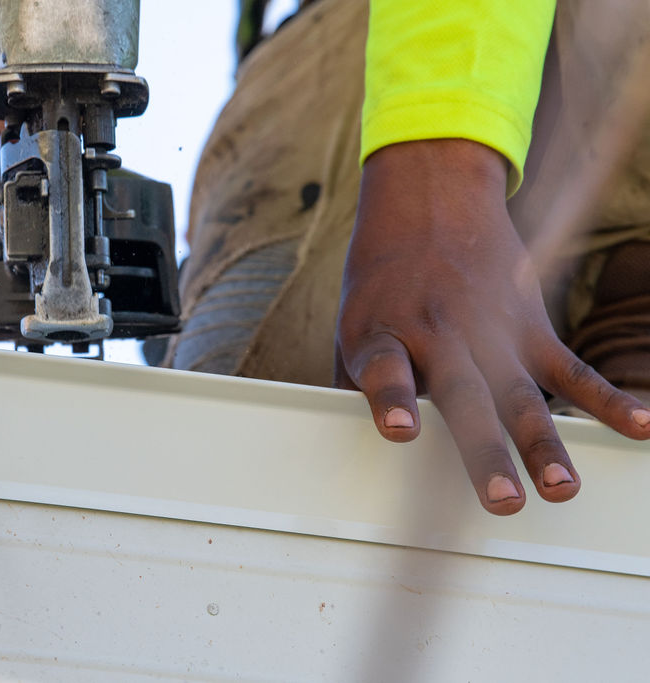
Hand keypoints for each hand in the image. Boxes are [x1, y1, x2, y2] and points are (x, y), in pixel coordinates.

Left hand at [335, 139, 649, 514]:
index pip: (386, 370)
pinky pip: (571, 370)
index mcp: (384, 336)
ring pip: (521, 396)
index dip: (391, 398)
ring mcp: (489, 337)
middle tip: (501, 500)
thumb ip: (355, 385)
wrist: (430, 202)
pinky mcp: (529, 331)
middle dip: (484, 451)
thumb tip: (341, 443)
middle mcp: (438, 338)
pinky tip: (640, 428)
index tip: (400, 430)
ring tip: (562, 487)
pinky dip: (607, 400)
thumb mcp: (354, 326)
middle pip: (464, 397)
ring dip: (543, 444)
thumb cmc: (383, 282)